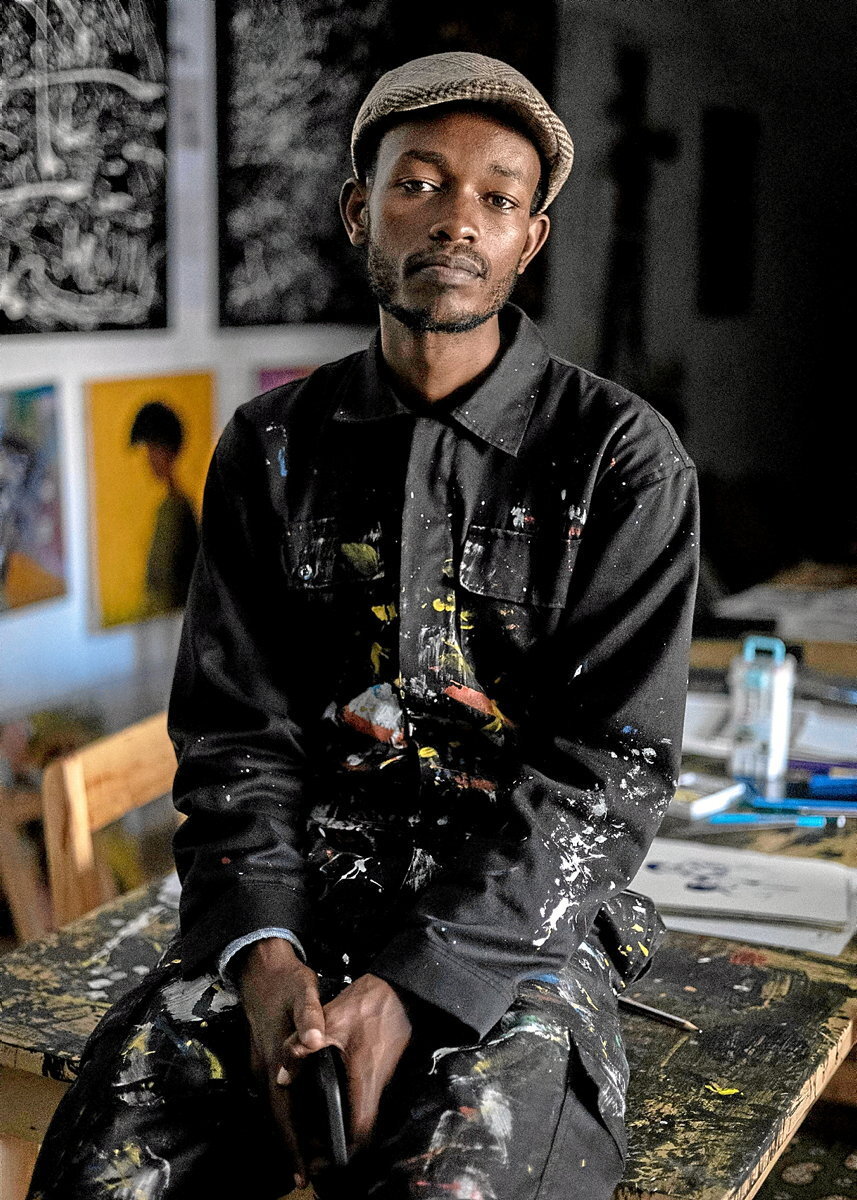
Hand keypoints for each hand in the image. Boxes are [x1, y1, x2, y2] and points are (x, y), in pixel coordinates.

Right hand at [237, 938, 325, 1188]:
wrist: (260, 966)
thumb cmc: (286, 981)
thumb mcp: (303, 992)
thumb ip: (310, 1017)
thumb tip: (316, 1040)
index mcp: (273, 1059)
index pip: (283, 1112)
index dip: (292, 1143)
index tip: (302, 1173)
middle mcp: (263, 1067)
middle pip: (278, 1116)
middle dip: (291, 1145)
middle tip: (306, 1174)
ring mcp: (260, 1062)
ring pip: (276, 1106)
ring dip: (289, 1130)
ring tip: (307, 1153)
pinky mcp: (263, 1055)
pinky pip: (275, 1093)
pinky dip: (286, 1110)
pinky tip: (298, 1113)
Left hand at [281, 973, 411, 1151]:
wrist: (397, 989)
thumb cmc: (366, 1005)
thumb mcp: (330, 1021)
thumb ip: (301, 1047)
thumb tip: (282, 1078)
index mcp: (364, 1079)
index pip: (360, 1130)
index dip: (343, 1149)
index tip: (322, 1156)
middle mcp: (377, 1085)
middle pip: (363, 1129)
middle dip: (340, 1143)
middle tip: (314, 1147)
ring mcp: (382, 1078)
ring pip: (365, 1114)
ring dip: (345, 1125)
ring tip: (318, 1129)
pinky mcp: (382, 1069)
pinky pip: (367, 1098)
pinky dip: (351, 1108)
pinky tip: (333, 1100)